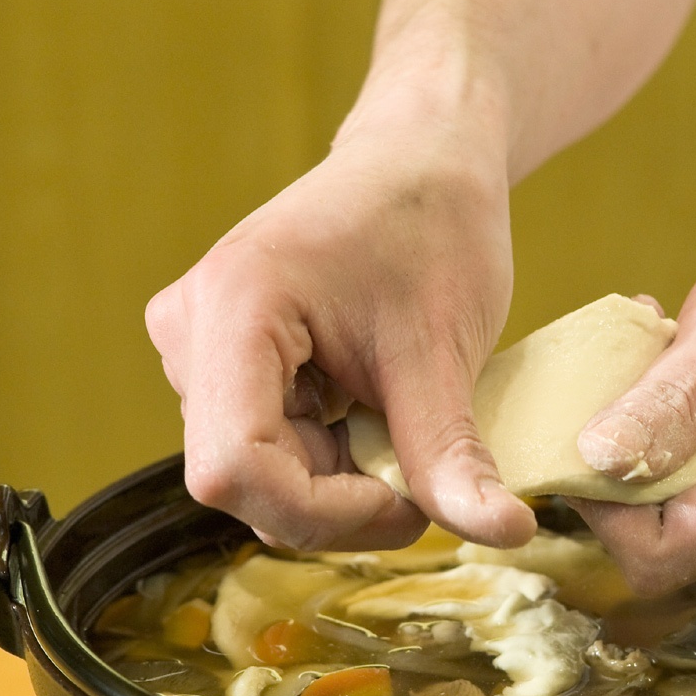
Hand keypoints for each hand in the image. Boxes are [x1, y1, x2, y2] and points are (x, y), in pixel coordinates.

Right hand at [146, 122, 535, 551]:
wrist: (418, 160)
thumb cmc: (432, 226)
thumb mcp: (445, 349)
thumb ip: (453, 455)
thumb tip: (505, 535)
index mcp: (234, 308)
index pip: (235, 468)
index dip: (322, 512)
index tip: (407, 501)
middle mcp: (190, 332)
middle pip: (245, 483)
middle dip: (340, 505)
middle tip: (423, 476)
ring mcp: (197, 349)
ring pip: (256, 477)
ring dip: (336, 485)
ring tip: (399, 426)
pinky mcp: (219, 364)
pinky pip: (262, 452)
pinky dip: (326, 463)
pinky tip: (369, 415)